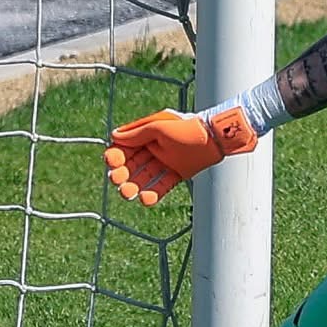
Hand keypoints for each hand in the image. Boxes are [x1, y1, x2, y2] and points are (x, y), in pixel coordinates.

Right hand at [103, 106, 257, 205]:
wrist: (216, 137)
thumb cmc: (187, 128)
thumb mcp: (159, 127)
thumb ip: (137, 133)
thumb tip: (114, 136)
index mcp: (147, 134)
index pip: (126, 146)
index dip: (116, 154)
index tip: (111, 162)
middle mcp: (155, 148)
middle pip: (133, 164)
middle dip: (123, 173)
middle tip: (117, 180)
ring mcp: (166, 161)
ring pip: (146, 177)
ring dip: (135, 185)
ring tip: (127, 194)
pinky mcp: (178, 173)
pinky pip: (162, 185)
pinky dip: (154, 193)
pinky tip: (145, 199)